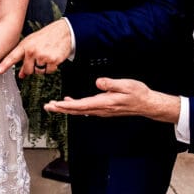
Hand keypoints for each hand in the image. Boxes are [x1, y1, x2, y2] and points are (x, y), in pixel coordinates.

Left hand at [0, 18, 71, 77]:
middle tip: (38, 59)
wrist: (63, 31)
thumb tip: (21, 75)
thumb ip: (24, 58)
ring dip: (42, 67)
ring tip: (46, 55)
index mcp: (25, 45)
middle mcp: (33, 50)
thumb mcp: (32, 44)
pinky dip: (51, 67)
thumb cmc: (46, 37)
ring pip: (39, 72)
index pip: (13, 56)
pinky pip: (49, 71)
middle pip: (28, 70)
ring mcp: (43, 56)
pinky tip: (52, 58)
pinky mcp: (53, 60)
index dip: (5, 65)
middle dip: (32, 68)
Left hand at [44, 77, 181, 123]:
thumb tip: (98, 82)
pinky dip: (74, 106)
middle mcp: (101, 109)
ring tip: (53, 105)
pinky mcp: (103, 109)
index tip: (55, 105)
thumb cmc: (138, 94)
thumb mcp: (126, 85)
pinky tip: (68, 102)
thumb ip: (111, 84)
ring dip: (65, 108)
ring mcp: (102, 110)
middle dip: (61, 109)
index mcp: (104, 103)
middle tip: (47, 106)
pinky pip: (85, 109)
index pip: (81, 105)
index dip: (67, 106)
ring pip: (80, 111)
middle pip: (77, 110)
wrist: (146, 104)